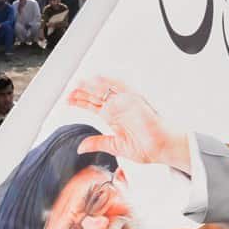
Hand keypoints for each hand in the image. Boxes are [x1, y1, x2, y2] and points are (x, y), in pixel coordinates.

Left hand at [67, 76, 189, 172]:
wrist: (161, 148)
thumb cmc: (145, 147)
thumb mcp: (114, 146)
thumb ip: (97, 143)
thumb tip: (80, 147)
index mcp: (112, 117)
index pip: (92, 105)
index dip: (80, 102)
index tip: (67, 100)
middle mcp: (118, 107)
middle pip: (96, 95)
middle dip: (82, 92)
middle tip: (69, 90)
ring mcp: (126, 102)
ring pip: (106, 89)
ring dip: (92, 85)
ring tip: (79, 83)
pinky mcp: (134, 100)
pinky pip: (121, 87)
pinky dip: (110, 82)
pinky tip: (97, 80)